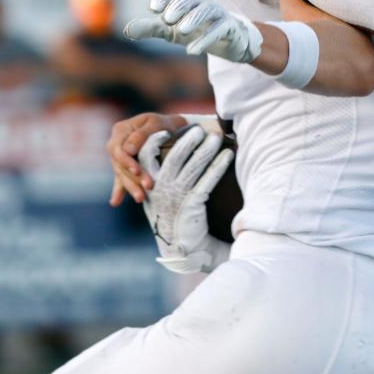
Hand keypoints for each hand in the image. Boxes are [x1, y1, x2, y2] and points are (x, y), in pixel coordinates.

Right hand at [107, 112, 185, 205]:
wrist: (171, 127)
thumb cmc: (163, 123)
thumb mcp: (155, 123)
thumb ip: (141, 135)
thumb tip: (127, 150)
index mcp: (121, 130)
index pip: (118, 150)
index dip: (127, 162)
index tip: (138, 171)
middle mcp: (117, 144)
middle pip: (120, 164)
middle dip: (133, 178)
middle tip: (148, 187)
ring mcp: (120, 157)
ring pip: (122, 174)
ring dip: (131, 187)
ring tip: (140, 198)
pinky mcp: (126, 166)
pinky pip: (120, 179)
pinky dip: (118, 191)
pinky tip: (115, 202)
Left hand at [124, 0, 262, 63]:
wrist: (229, 42)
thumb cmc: (196, 31)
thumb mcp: (170, 32)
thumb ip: (150, 29)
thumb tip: (126, 30)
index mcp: (184, 0)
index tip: (153, 9)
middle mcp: (200, 2)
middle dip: (177, 5)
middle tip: (167, 20)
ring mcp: (217, 13)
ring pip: (206, 9)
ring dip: (193, 19)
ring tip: (181, 31)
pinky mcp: (229, 27)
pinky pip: (218, 28)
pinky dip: (205, 39)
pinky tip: (192, 50)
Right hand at [138, 126, 234, 273]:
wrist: (181, 246)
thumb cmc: (171, 215)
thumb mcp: (157, 196)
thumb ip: (155, 175)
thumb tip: (161, 151)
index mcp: (150, 185)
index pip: (145, 157)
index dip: (153, 142)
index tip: (164, 131)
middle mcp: (161, 189)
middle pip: (174, 158)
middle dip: (187, 141)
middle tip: (199, 128)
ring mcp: (177, 197)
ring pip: (194, 167)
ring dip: (206, 150)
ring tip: (217, 137)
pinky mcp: (194, 204)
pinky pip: (208, 181)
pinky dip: (219, 166)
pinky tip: (228, 155)